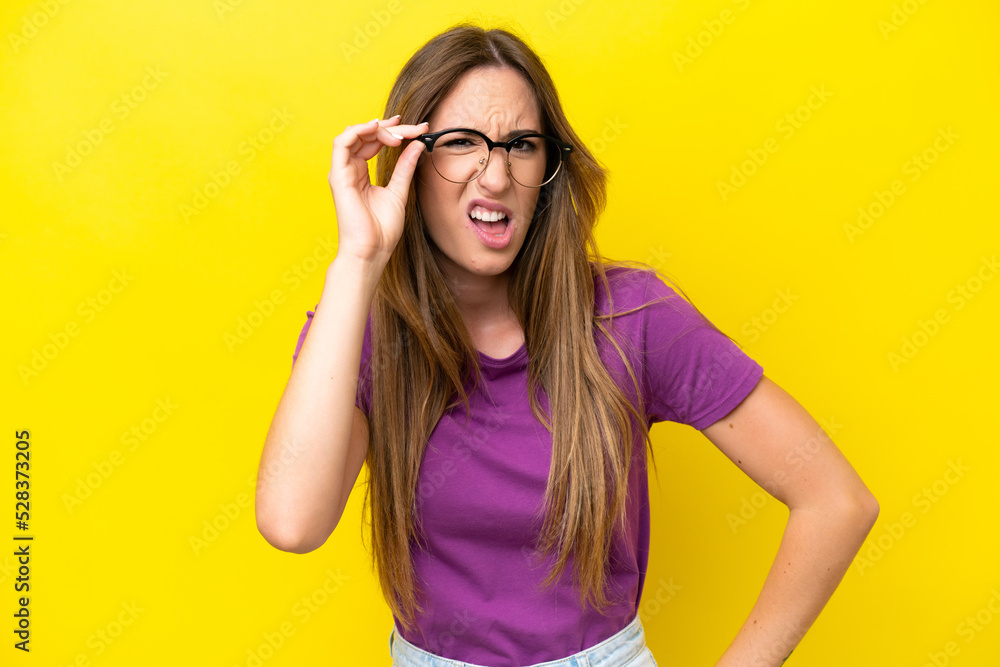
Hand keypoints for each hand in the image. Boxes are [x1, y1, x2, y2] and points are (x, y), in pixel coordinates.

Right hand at [328, 116, 428, 264]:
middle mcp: (350, 169)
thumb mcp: (399, 191)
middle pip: (366, 135)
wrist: (372, 251)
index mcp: (361, 173)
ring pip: (354, 134)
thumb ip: (405, 167)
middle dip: (391, 128)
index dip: (395, 132)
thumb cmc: (382, 229)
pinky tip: (377, 128)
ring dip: (378, 128)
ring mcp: (342, 172)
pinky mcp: (338, 176)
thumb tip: (417, 144)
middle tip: (414, 128)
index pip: (375, 142)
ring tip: (400, 132)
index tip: (418, 130)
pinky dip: (359, 131)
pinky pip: (342, 143)